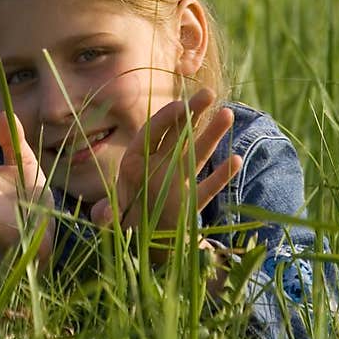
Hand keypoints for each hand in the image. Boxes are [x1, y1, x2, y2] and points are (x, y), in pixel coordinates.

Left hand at [88, 88, 240, 259]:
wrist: (138, 245)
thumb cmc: (120, 224)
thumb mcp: (111, 220)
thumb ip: (106, 216)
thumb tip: (102, 215)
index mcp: (136, 164)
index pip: (150, 134)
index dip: (164, 119)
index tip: (180, 105)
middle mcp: (158, 167)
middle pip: (176, 135)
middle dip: (191, 113)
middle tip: (208, 93)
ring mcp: (177, 182)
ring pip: (197, 153)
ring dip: (212, 135)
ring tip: (227, 114)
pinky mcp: (191, 203)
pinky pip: (208, 187)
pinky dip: (221, 176)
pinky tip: (235, 160)